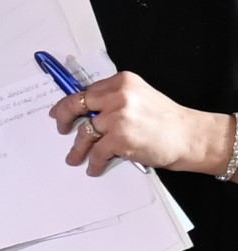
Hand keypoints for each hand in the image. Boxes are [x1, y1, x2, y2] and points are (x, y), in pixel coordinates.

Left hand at [51, 71, 225, 176]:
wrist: (191, 137)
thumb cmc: (167, 120)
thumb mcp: (140, 97)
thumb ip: (115, 99)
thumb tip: (87, 110)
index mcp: (122, 82)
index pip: (86, 91)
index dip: (69, 102)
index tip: (58, 110)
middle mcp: (118, 96)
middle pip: (77, 106)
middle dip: (63, 119)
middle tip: (61, 129)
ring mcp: (118, 118)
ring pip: (85, 133)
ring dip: (77, 148)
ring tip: (74, 158)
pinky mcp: (120, 139)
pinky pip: (97, 152)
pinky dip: (93, 162)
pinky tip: (93, 168)